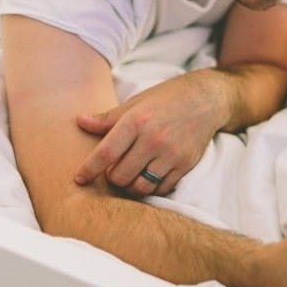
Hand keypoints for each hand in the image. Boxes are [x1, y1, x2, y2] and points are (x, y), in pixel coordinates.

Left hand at [73, 71, 222, 195]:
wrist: (207, 99)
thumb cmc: (167, 99)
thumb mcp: (136, 102)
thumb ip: (108, 118)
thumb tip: (80, 121)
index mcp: (136, 121)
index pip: (105, 153)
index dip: (89, 169)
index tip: (79, 179)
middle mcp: (153, 139)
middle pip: (120, 176)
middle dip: (112, 177)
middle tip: (114, 170)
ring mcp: (171, 154)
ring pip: (140, 186)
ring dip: (131, 185)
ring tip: (131, 174)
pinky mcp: (185, 164)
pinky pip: (161, 188)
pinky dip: (152, 187)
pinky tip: (149, 176)